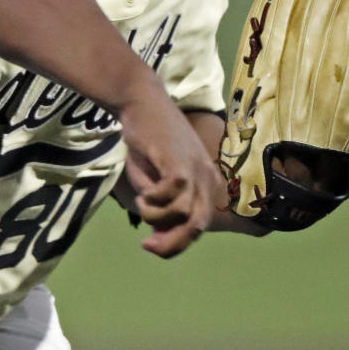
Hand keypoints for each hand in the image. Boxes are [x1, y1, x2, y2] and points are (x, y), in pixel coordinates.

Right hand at [118, 83, 224, 257]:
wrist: (141, 103)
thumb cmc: (147, 141)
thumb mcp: (154, 180)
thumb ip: (161, 205)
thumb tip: (159, 237)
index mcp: (206, 183)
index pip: (199, 225)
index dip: (177, 243)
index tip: (151, 245)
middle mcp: (207, 177)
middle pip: (197, 226)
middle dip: (172, 243)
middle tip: (147, 246)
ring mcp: (195, 169)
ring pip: (182, 213)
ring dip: (155, 215)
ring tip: (142, 200)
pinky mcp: (179, 161)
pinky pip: (172, 194)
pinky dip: (154, 199)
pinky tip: (143, 192)